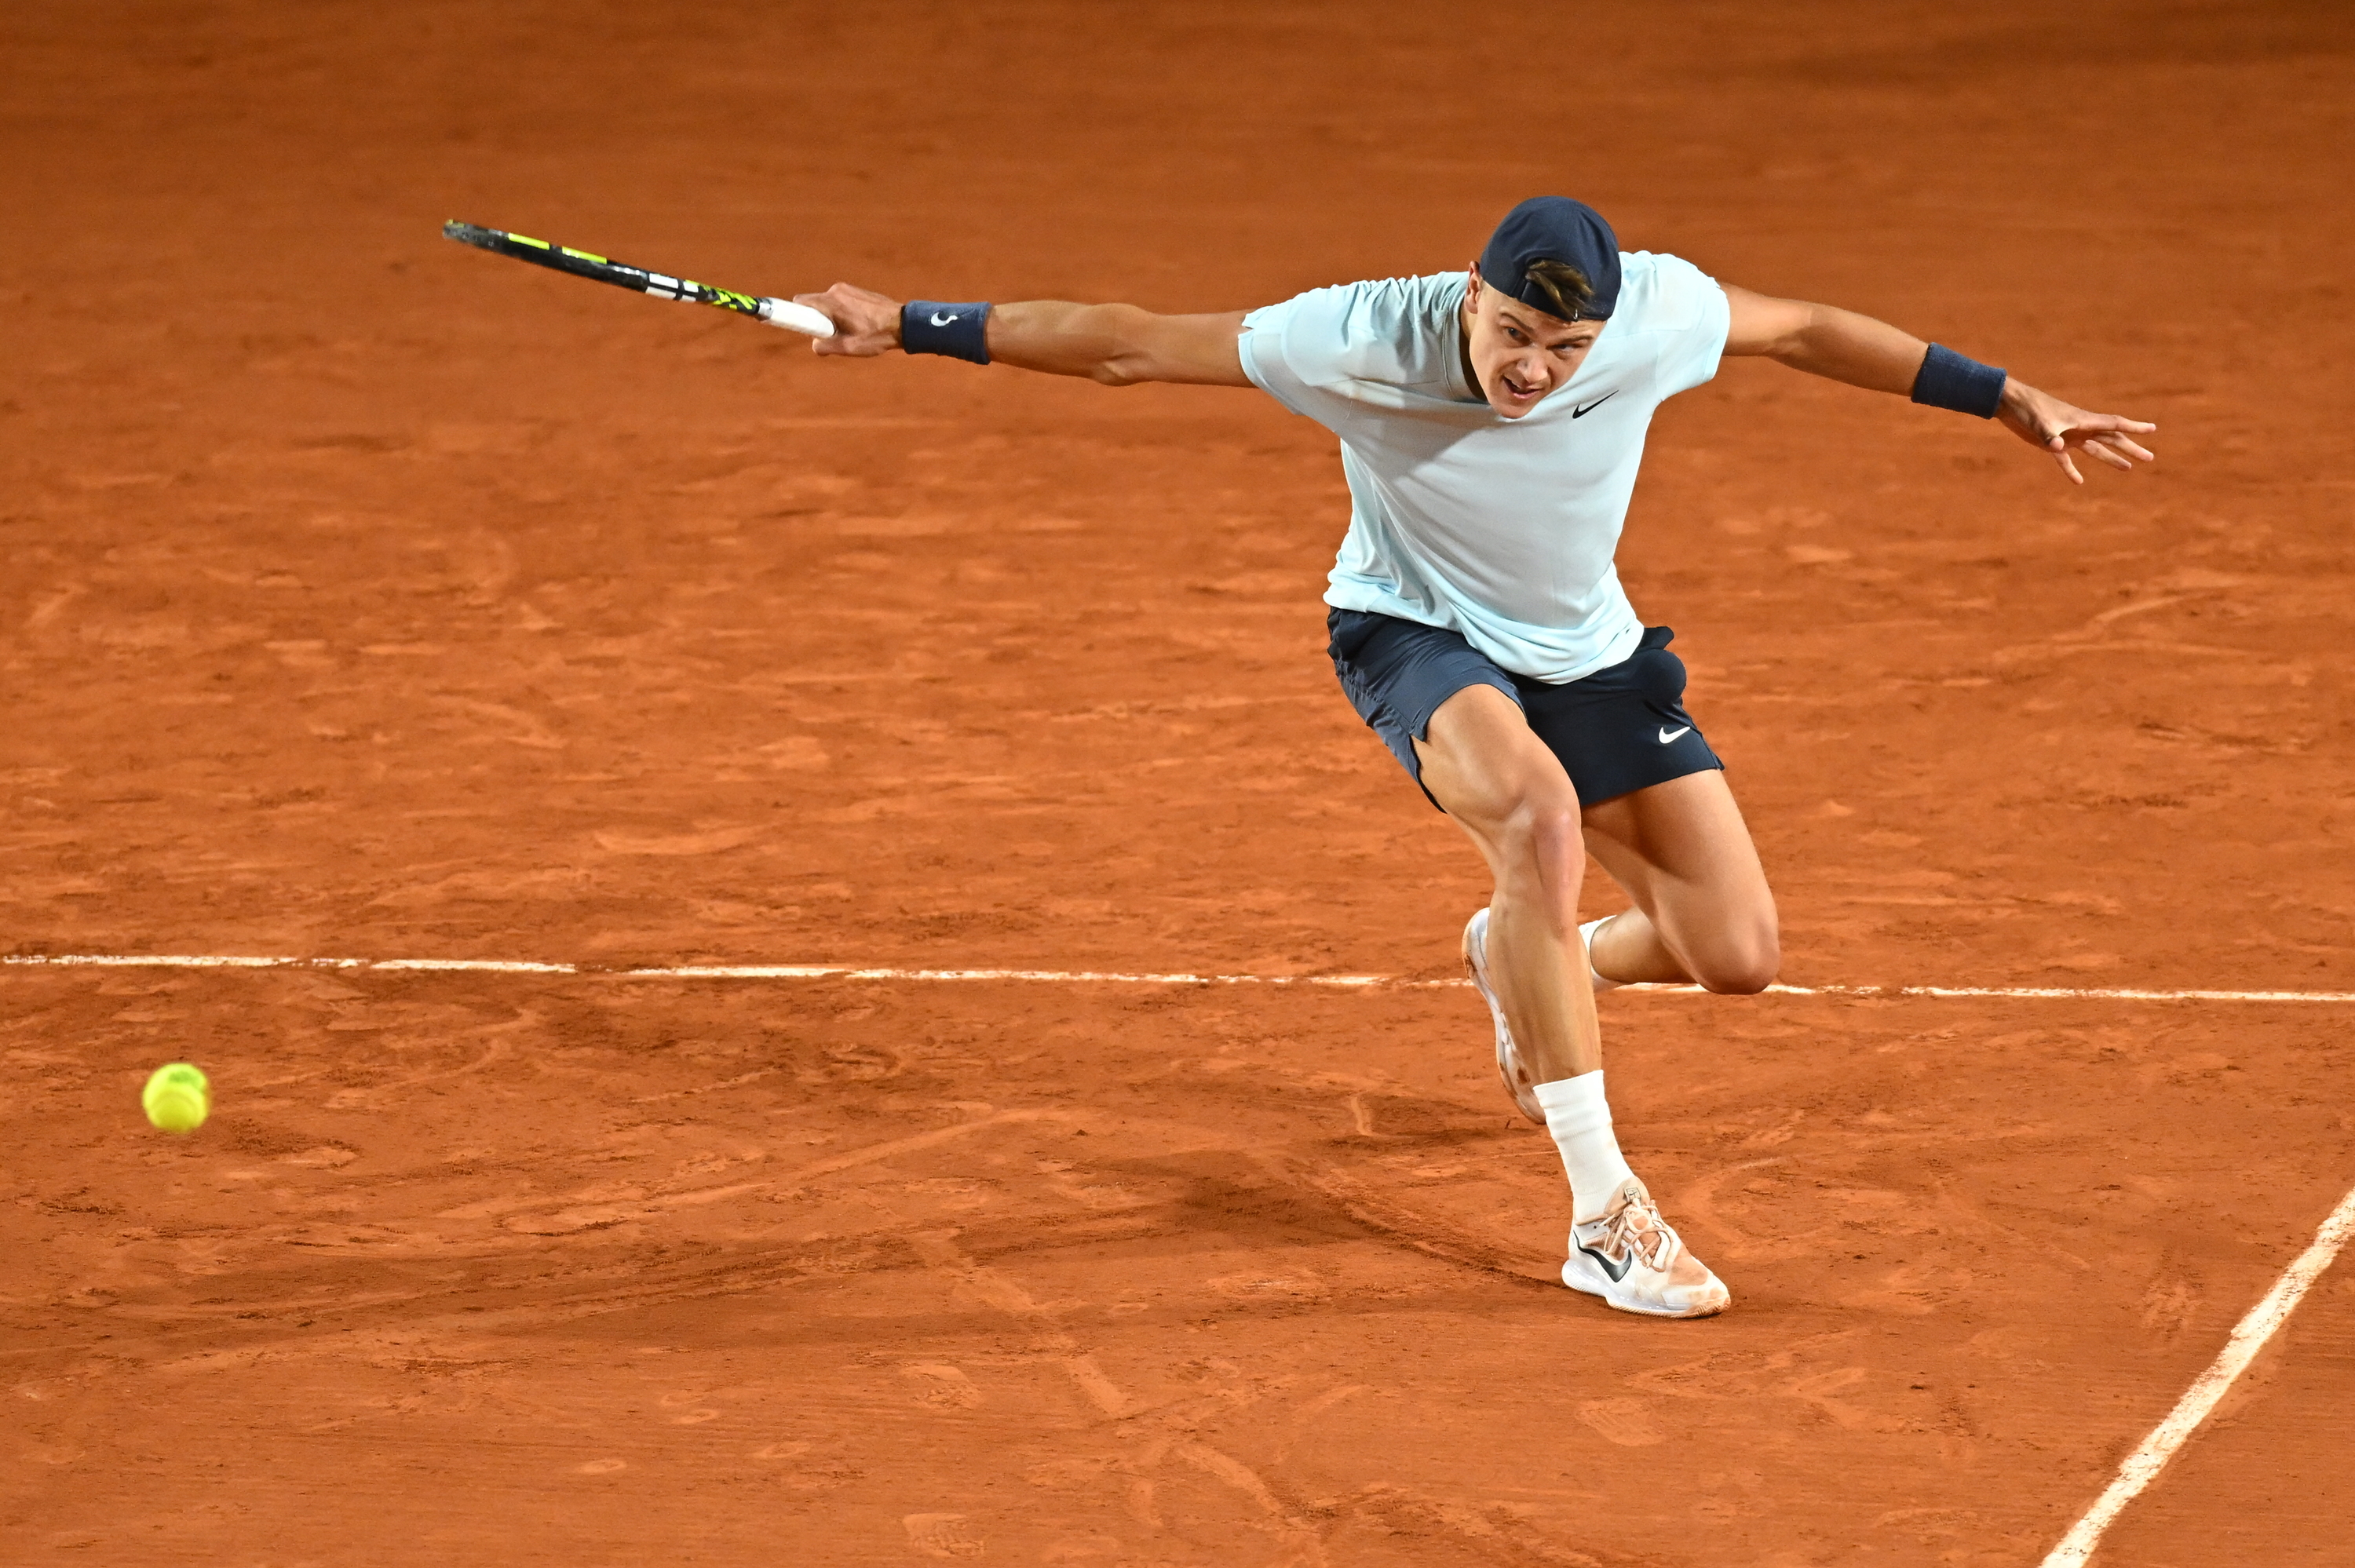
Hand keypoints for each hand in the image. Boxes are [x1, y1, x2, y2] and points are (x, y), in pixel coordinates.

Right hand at [792, 282, 902, 356]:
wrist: (902, 324)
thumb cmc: (876, 336)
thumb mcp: (847, 347)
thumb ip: (824, 347)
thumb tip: (815, 345)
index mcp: (831, 303)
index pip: (800, 302)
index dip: (794, 314)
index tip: (797, 325)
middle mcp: (836, 291)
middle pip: (812, 304)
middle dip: (816, 319)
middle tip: (832, 335)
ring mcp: (846, 288)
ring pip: (826, 304)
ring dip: (830, 317)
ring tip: (850, 331)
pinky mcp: (854, 290)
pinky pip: (838, 302)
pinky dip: (840, 313)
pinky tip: (857, 324)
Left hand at [1997, 380, 2156, 483]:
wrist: (2009, 404)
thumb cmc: (2027, 409)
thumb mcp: (2040, 423)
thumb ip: (2050, 436)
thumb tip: (2058, 447)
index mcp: (2083, 420)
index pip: (2114, 424)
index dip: (2134, 427)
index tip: (2152, 429)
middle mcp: (2080, 428)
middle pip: (2111, 439)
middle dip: (2131, 448)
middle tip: (2150, 457)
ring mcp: (2067, 436)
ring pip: (2094, 449)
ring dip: (2111, 459)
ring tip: (2127, 468)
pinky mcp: (2051, 443)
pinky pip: (2065, 460)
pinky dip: (2071, 470)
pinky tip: (2078, 482)